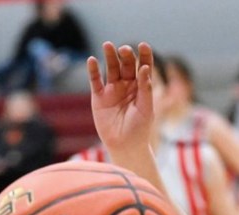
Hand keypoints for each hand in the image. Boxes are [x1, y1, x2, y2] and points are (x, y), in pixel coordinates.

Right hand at [88, 41, 154, 155]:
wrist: (124, 146)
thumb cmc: (139, 129)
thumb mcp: (146, 107)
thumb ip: (146, 88)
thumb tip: (145, 67)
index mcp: (142, 86)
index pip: (143, 66)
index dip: (144, 55)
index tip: (143, 45)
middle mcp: (127, 85)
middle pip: (126, 65)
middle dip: (126, 55)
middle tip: (124, 49)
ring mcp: (112, 90)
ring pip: (111, 68)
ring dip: (109, 56)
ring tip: (108, 45)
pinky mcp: (99, 97)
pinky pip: (95, 81)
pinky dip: (93, 70)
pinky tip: (92, 60)